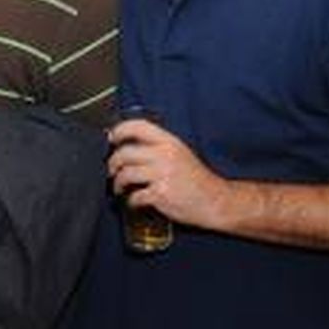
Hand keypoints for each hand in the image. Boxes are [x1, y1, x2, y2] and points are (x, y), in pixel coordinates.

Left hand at [108, 118, 229, 228]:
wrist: (217, 201)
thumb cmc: (196, 180)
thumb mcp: (179, 154)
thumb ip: (157, 148)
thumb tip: (127, 147)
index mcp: (170, 142)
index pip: (137, 126)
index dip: (119, 130)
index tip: (111, 139)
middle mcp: (165, 155)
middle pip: (124, 153)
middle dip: (112, 164)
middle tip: (112, 171)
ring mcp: (163, 175)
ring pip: (124, 174)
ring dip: (117, 184)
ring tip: (120, 189)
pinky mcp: (161, 194)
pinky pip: (133, 196)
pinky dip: (130, 201)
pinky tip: (134, 202)